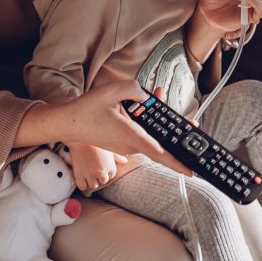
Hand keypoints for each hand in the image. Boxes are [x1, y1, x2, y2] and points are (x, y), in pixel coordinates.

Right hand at [59, 80, 192, 176]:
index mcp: (130, 135)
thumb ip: (135, 90)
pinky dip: (147, 125)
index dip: (175, 162)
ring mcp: (125, 146)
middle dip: (176, 137)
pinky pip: (141, 136)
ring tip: (163, 98)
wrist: (68, 123)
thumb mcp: (112, 90)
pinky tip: (148, 105)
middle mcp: (129, 144)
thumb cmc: (87, 108)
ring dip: (159, 124)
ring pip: (150, 138)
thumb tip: (147, 97)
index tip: (189, 170)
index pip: (157, 152)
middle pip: (159, 145)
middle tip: (193, 126)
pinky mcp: (122, 144)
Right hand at [68, 142, 126, 191]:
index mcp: (111, 166)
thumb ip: (118, 156)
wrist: (81, 136)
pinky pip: (82, 187)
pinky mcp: (79, 175)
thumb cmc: (96, 140)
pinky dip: (83, 184)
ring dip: (92, 181)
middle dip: (100, 177)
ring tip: (88, 174)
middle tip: (94, 171)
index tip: (102, 167)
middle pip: (103, 181)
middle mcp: (101, 172)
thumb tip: (125, 161)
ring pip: (93, 186)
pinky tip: (82, 178)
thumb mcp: (109, 147)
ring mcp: (90, 175)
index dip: (106, 172)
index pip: (111, 175)